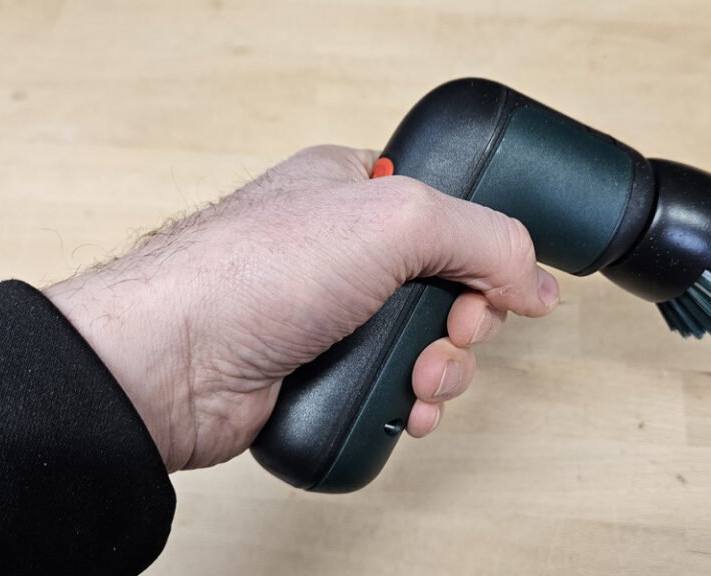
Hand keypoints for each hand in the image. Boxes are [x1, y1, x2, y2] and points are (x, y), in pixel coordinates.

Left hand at [43, 146, 558, 471]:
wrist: (174, 365)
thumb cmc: (252, 274)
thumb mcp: (395, 221)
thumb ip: (485, 239)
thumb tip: (537, 280)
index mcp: (354, 188)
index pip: (449, 210)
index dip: (482, 252)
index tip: (493, 284)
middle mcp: (343, 248)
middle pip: (447, 284)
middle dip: (466, 321)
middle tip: (455, 333)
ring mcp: (331, 313)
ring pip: (426, 341)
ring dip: (443, 369)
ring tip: (423, 380)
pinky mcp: (322, 369)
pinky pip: (394, 385)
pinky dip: (415, 402)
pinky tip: (410, 409)